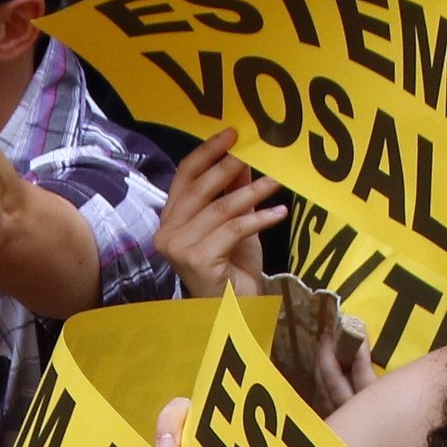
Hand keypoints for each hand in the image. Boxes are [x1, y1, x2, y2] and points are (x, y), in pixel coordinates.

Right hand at [154, 130, 284, 298]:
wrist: (232, 312)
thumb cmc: (231, 270)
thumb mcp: (235, 223)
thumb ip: (233, 192)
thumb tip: (243, 157)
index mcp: (171, 219)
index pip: (184, 176)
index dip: (207, 152)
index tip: (232, 134)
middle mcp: (168, 232)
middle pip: (199, 188)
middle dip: (230, 166)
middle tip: (257, 152)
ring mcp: (179, 248)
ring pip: (220, 209)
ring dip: (253, 192)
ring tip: (277, 182)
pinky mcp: (197, 260)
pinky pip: (233, 229)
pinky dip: (260, 219)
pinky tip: (279, 213)